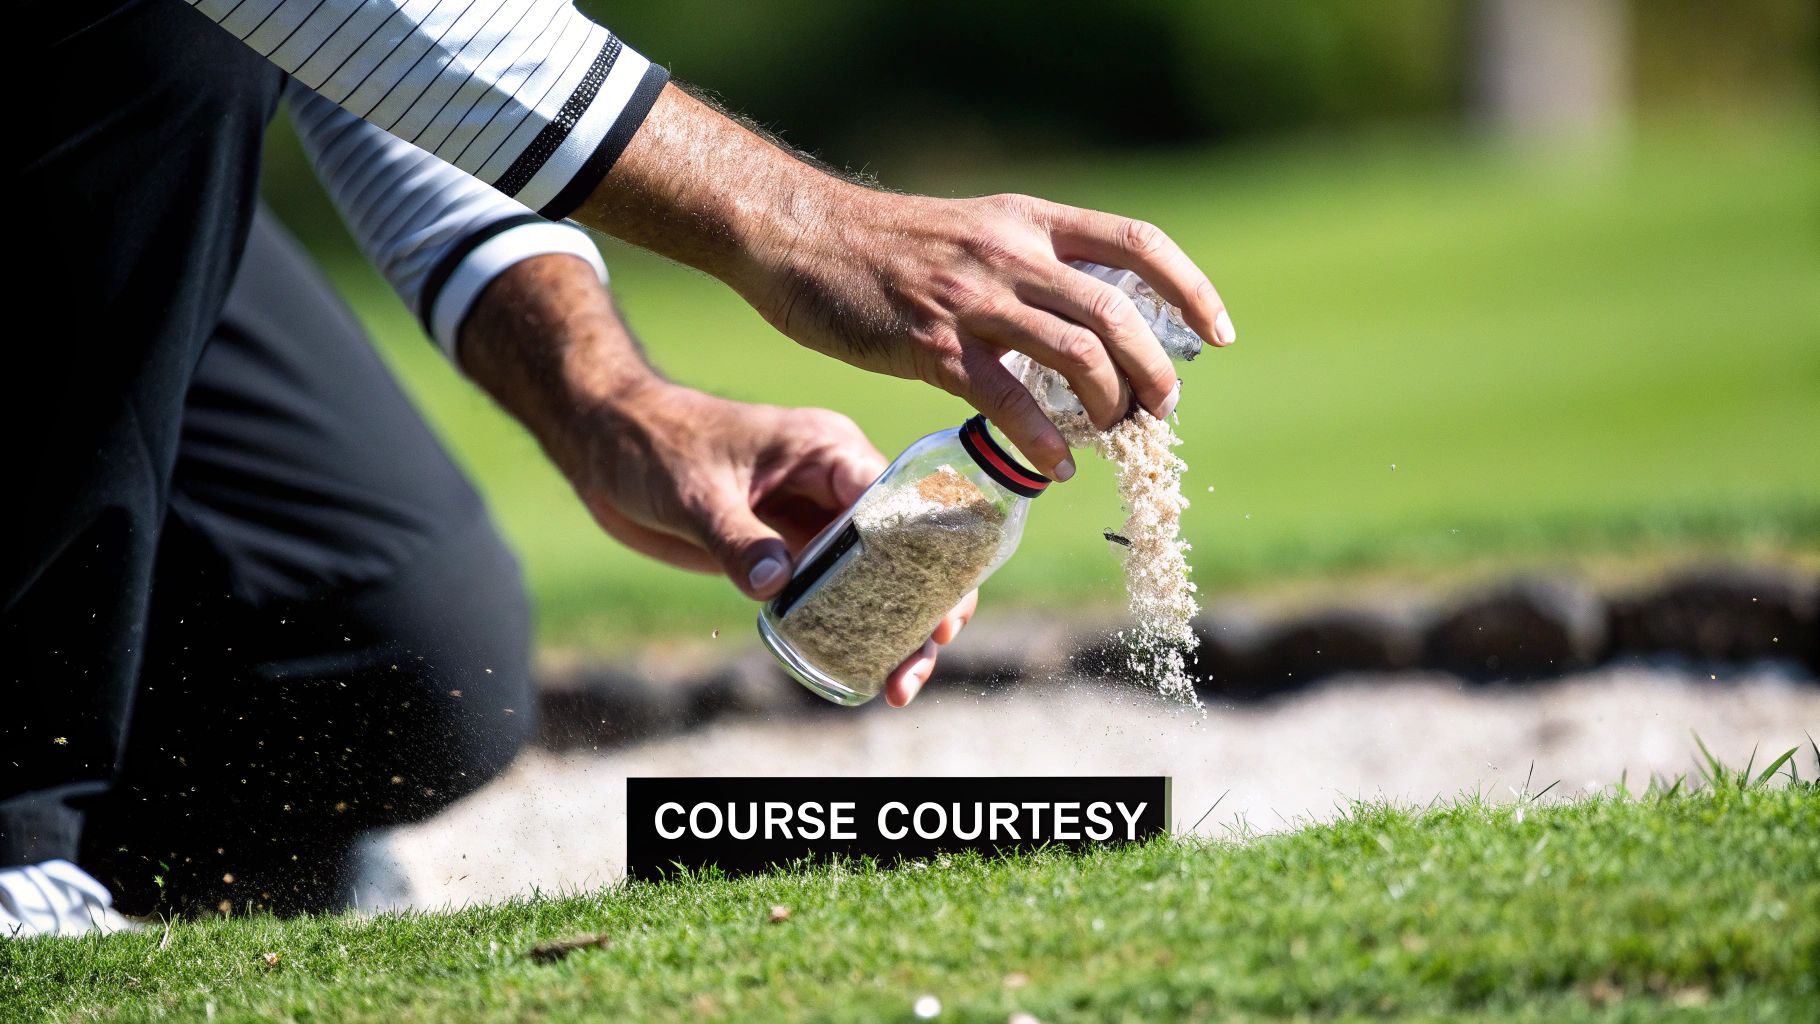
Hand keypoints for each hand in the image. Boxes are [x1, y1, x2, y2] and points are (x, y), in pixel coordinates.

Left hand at [573, 384, 972, 705]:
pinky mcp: (789, 551)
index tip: (936, 603)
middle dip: (921, 603)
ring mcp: (815, 520)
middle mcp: (834, 485)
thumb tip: (779, 586)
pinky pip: (833, 592)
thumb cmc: (653, 444)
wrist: (607, 444)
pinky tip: (860, 669)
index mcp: (827, 450)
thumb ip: (738, 539)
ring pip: (875, 577)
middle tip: (923, 657)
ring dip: (891, 627)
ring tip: (898, 685)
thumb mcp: (695, 492)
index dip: (925, 552)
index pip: (896, 499)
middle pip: (902, 546)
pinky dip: (848, 628)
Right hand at [574, 84, 1235, 477]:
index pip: (1138, 244)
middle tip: (1157, 410)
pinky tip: (1057, 466)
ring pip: (1076, 354)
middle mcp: (1012, 253)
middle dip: (1154, 370)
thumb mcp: (972, 233)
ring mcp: (973, 298)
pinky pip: (1006, 398)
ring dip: (1109, 404)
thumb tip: (1077, 319)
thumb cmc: (883, 247)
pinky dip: (1042, 439)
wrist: (799, 235)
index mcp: (1029, 222)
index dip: (1191, 290)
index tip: (1219, 336)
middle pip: (1118, 312)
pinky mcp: (931, 343)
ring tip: (1112, 435)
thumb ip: (1025, 266)